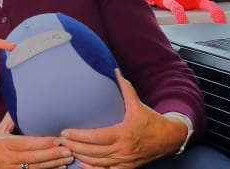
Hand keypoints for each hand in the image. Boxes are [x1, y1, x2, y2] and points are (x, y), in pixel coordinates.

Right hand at [0, 114, 75, 168]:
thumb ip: (10, 120)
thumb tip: (20, 104)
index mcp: (3, 144)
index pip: (27, 143)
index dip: (44, 142)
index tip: (58, 139)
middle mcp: (7, 158)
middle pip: (34, 157)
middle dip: (53, 154)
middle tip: (69, 150)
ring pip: (35, 168)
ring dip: (53, 164)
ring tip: (67, 159)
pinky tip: (57, 168)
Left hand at [57, 70, 187, 168]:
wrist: (169, 139)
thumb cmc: (151, 121)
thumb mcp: (138, 104)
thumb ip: (125, 88)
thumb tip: (115, 70)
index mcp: (124, 133)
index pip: (96, 137)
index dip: (78, 136)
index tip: (65, 132)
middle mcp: (123, 149)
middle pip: (92, 152)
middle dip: (74, 147)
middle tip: (60, 140)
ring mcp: (124, 161)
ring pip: (97, 163)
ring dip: (80, 157)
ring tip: (67, 149)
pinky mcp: (126, 168)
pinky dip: (92, 168)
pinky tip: (82, 162)